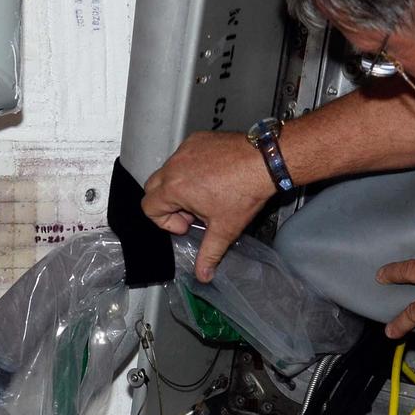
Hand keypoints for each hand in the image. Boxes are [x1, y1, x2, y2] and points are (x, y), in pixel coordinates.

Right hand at [142, 131, 274, 281]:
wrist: (265, 161)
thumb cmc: (245, 191)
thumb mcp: (225, 229)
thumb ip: (208, 255)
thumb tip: (203, 275)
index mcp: (174, 188)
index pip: (149, 207)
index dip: (166, 222)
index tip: (188, 223)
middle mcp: (175, 165)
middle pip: (153, 189)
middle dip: (169, 204)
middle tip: (194, 211)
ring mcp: (185, 150)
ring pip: (169, 172)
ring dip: (181, 186)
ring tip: (207, 195)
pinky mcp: (197, 139)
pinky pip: (184, 156)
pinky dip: (192, 169)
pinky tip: (214, 177)